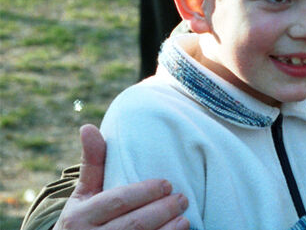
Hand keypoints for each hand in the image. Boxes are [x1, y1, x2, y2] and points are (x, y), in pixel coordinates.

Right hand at [53, 124, 188, 229]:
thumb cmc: (84, 219)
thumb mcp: (83, 194)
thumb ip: (93, 164)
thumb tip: (88, 127)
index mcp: (78, 217)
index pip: (118, 201)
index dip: (145, 192)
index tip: (167, 183)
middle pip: (134, 224)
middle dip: (162, 210)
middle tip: (182, 198)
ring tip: (184, 218)